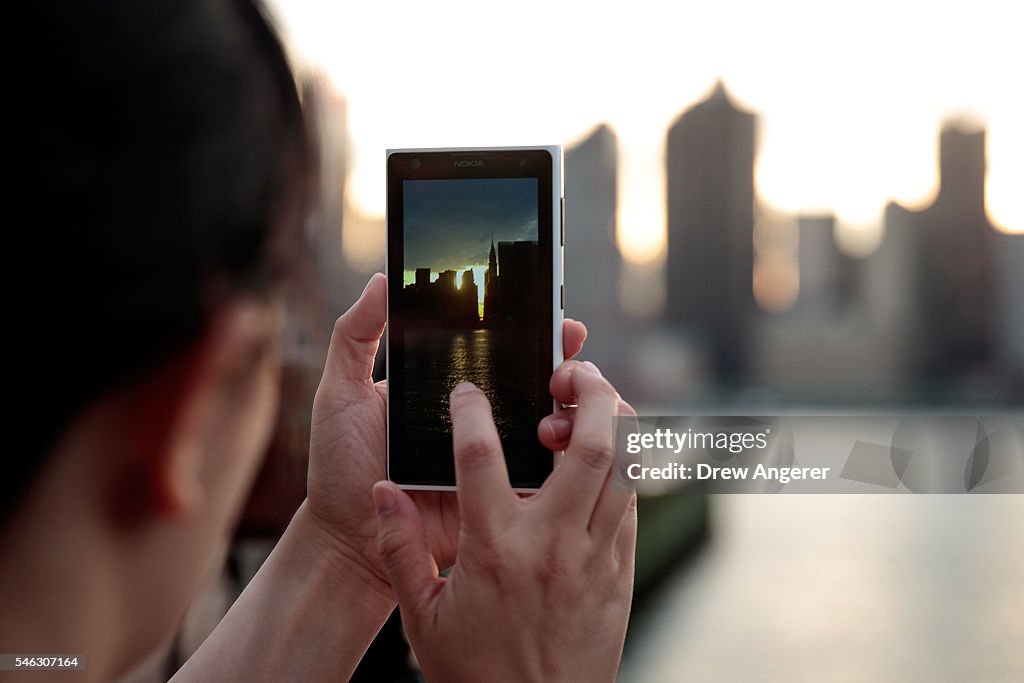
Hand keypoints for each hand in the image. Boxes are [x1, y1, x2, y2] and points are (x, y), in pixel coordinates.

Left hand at [303, 273, 588, 600]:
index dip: (526, 327)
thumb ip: (354, 338)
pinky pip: (542, 470)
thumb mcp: (339, 395)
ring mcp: (492, 457)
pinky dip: (563, 451)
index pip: (494, 349)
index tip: (548, 312)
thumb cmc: (340, 468)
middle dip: (561, 359)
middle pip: (531, 380)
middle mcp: (476, 419)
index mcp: (444, 389)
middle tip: (567, 341)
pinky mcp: (501, 494)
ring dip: (567, 401)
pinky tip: (565, 432)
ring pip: (546, 421)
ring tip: (564, 389)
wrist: (348, 543)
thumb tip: (380, 280)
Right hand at [372, 361, 637, 682]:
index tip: (466, 389)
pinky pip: (632, 503)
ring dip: (615, 422)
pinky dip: (621, 467)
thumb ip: (399, 548)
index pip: (482, 458)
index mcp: (493, 550)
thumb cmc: (474, 672)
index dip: (471, 412)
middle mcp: (551, 545)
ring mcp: (594, 558)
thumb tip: (382, 492)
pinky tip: (600, 459)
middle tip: (571, 370)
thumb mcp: (421, 616)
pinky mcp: (619, 573)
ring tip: (591, 402)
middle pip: (590, 446)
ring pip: (625, 468)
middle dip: (589, 392)